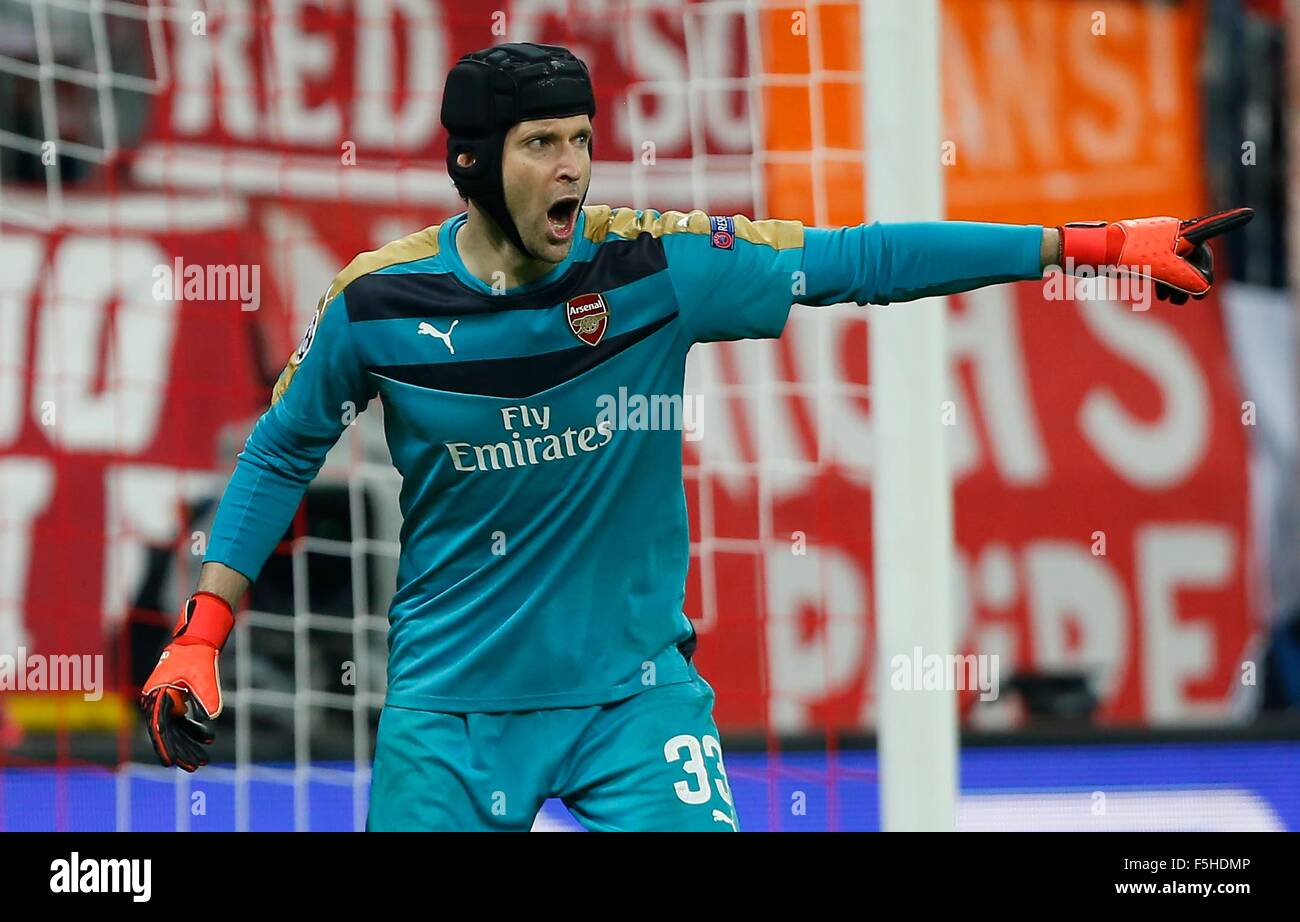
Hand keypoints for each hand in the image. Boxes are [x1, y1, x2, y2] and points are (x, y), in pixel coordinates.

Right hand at [140, 592, 233, 771]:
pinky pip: (182, 721)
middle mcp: (156, 701)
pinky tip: (208, 739)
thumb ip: (207, 697)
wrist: (197, 639)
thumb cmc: (197, 654)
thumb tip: (211, 719)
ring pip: (176, 729)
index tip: (171, 763)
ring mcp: (165, 702)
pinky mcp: (175, 701)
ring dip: (189, 743)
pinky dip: (194, 730)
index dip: (166, 746)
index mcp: (157, 695)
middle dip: (182, 750)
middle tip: (194, 767)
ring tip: (203, 760)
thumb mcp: (203, 676)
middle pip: (168, 732)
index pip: (160, 727)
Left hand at [1059, 207, 1253, 304]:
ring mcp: (1155, 245)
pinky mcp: (1141, 255)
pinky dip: (1166, 281)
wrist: (1089, 255)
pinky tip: (1161, 294)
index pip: (1209, 230)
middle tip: (1190, 297)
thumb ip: (1187, 278)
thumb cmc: (1126, 256)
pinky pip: (1162, 268)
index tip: (1250, 213)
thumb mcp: (1162, 270)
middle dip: (1194, 278)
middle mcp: (1169, 235)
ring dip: (1179, 284)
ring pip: (1177, 266)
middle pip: (1194, 257)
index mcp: (1178, 232)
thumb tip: (1202, 288)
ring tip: (1171, 299)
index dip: (1230, 223)